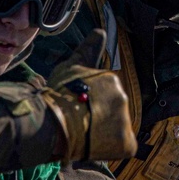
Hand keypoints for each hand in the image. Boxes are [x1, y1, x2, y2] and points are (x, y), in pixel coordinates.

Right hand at [43, 30, 135, 161]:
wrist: (52, 122)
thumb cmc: (58, 95)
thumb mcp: (71, 66)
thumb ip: (89, 50)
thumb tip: (101, 30)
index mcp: (111, 80)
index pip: (105, 95)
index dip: (90, 104)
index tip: (76, 108)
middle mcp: (123, 98)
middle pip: (112, 112)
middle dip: (98, 118)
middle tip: (77, 122)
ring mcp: (125, 120)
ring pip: (117, 129)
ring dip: (104, 134)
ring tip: (82, 135)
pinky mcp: (126, 142)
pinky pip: (124, 147)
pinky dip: (112, 148)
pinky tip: (94, 145)